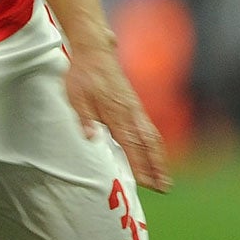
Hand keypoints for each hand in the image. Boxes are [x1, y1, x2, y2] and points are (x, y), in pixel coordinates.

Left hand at [65, 41, 170, 191]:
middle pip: (148, 144)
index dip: (139, 164)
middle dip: (157, 167)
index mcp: (115, 113)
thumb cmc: (82, 75)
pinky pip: (149, 128)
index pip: (130, 144)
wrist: (94, 51)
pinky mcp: (134, 104)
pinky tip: (155, 154)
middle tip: (163, 187)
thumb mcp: (75, 96)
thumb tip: (91, 138)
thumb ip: (84, 118)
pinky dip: (155, 144)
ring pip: (152, 137)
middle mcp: (130, 112)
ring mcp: (135, 108)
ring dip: (159, 158)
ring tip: (164, 178)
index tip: (146, 183)